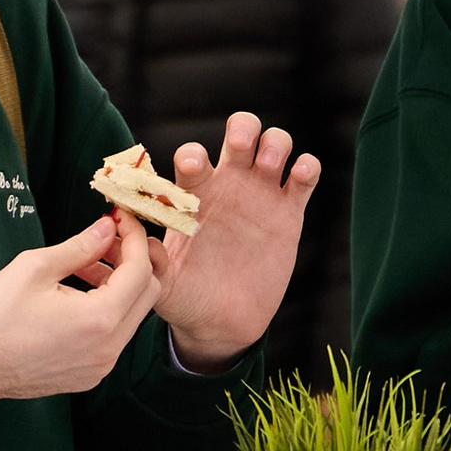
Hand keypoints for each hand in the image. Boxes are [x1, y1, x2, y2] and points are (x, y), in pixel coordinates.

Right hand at [0, 212, 156, 412]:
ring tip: (84, 265)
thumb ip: (79, 246)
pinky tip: (78, 295)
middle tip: (107, 239)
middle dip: (133, 259)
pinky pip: (115, 335)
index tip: (121, 220)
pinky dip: (107, 309)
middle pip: (147, 293)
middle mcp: (109, 346)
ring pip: (132, 314)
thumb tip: (105, 228)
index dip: (135, 238)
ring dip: (119, 285)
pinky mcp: (93, 372)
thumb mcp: (34, 268)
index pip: (140, 270)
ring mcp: (102, 364)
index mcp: (99, 319)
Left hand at [154, 113, 320, 370]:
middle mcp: (229, 186)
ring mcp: (261, 196)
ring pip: (275, 144)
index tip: (195, 167)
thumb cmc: (186, 297)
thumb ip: (153, 264)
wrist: (223, 321)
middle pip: (241, 131)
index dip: (193, 154)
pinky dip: (307, 167)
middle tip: (242, 149)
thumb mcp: (163, 285)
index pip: (193, 156)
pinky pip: (304, 176)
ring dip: (276, 144)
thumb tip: (143, 242)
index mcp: (195, 196)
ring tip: (271, 166)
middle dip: (244, 129)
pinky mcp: (289, 213)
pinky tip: (299, 177)